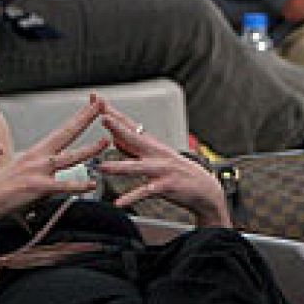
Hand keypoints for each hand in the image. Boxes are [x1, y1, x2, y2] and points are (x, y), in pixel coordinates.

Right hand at [0, 97, 110, 237]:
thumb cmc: (5, 188)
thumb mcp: (27, 171)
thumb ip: (46, 169)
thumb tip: (59, 169)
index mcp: (37, 152)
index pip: (63, 130)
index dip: (79, 117)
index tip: (93, 105)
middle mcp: (38, 157)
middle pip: (66, 133)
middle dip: (84, 118)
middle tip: (101, 105)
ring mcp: (38, 171)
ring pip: (69, 157)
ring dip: (89, 149)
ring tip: (105, 142)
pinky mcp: (37, 187)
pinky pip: (62, 186)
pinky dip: (79, 185)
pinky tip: (92, 184)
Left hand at [95, 99, 231, 227]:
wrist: (205, 189)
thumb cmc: (178, 173)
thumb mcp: (156, 157)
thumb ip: (133, 149)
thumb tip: (114, 139)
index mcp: (152, 145)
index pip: (129, 125)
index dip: (114, 113)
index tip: (98, 100)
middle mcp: (156, 154)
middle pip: (135, 138)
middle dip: (118, 128)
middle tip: (103, 118)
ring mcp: (162, 169)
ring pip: (137, 167)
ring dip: (119, 166)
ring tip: (102, 167)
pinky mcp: (166, 186)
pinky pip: (146, 192)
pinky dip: (132, 198)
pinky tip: (119, 203)